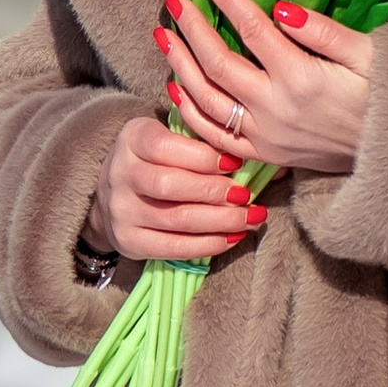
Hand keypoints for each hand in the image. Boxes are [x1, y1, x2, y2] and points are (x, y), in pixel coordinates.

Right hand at [88, 113, 266, 263]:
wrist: (116, 194)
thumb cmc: (157, 160)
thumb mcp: (172, 139)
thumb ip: (209, 143)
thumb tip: (271, 164)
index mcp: (131, 139)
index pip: (164, 147)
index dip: (204, 157)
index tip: (236, 163)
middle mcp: (120, 173)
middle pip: (170, 185)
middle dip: (215, 192)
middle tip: (246, 195)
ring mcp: (121, 210)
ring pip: (177, 219)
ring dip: (220, 220)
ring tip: (250, 217)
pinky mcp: (128, 240)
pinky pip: (173, 247)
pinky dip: (208, 244)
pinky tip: (232, 237)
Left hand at [161, 0, 375, 175]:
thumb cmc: (387, 95)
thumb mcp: (369, 54)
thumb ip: (324, 31)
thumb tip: (282, 7)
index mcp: (301, 78)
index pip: (252, 30)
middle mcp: (275, 109)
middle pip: (218, 64)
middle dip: (192, 29)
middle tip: (175, 1)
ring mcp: (265, 135)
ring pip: (207, 100)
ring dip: (181, 66)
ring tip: (164, 35)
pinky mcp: (263, 154)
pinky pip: (215, 135)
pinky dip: (190, 111)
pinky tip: (176, 87)